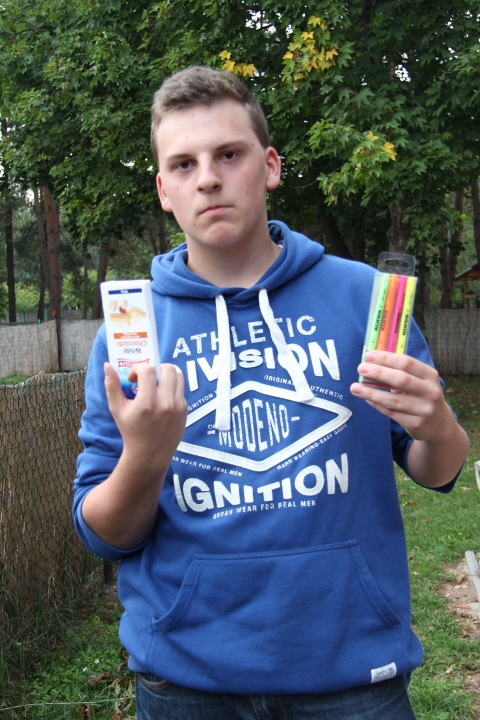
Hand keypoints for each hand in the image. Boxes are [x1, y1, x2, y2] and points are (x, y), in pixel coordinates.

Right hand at [104, 361, 186, 475]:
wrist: (149, 454)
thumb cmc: (131, 431)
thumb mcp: (117, 410)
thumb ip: (112, 387)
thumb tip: (107, 365)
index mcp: (147, 403)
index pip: (148, 370)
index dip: (138, 368)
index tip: (133, 379)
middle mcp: (165, 403)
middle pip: (167, 369)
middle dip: (155, 368)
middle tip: (147, 378)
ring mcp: (178, 406)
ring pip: (178, 375)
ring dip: (166, 374)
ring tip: (156, 383)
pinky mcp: (185, 409)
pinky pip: (181, 388)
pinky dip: (171, 387)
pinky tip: (161, 397)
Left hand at [350, 350, 450, 441]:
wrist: (440, 426)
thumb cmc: (423, 396)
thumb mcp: (420, 382)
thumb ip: (401, 372)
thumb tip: (372, 362)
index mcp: (430, 376)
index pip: (407, 363)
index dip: (386, 358)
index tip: (368, 355)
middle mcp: (430, 392)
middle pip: (401, 379)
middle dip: (378, 373)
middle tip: (360, 368)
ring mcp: (424, 410)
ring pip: (393, 400)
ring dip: (371, 392)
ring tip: (354, 387)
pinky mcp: (416, 424)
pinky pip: (391, 413)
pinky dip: (376, 404)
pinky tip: (366, 398)